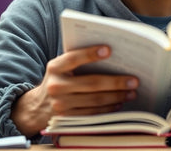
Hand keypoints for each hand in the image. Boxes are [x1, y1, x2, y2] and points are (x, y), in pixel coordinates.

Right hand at [11, 45, 138, 137]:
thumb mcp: (61, 66)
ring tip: (131, 91)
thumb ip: (78, 59)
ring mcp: (60, 105)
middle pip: (91, 83)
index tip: (109, 50)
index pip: (74, 58)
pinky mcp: (67, 120)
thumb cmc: (59, 79)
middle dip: (116, 82)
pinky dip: (108, 108)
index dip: (90, 54)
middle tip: (134, 80)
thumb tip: (111, 53)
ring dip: (117, 96)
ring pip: (95, 100)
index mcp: (55, 67)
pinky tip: (119, 103)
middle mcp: (56, 86)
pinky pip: (92, 114)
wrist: (37, 107)